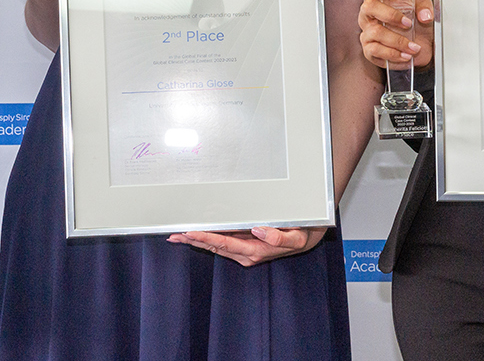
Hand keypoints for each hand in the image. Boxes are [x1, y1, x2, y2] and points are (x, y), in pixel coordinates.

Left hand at [167, 226, 326, 266]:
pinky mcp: (246, 246)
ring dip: (197, 241)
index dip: (205, 238)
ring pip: (216, 246)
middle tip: (173, 235)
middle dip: (193, 241)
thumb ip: (279, 235)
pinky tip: (198, 234)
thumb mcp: (297, 236)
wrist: (310, 239)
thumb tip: (258, 231)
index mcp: (256, 251)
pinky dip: (208, 239)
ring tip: (179, 235)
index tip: (189, 233)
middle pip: (215, 247)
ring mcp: (246, 251)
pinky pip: (223, 243)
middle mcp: (247, 253)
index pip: (224, 243)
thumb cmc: (303, 234)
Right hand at [357, 0, 434, 68]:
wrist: (425, 46)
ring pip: (375, 32)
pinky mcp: (370, 50)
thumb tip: (425, 15)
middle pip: (368, 7)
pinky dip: (394, 54)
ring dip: (398, 40)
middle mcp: (370, 15)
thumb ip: (425, 3)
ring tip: (414, 46)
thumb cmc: (419, 22)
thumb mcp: (425, 5)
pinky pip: (376, 50)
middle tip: (408, 23)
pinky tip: (406, 55)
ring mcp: (368, 32)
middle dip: (391, 15)